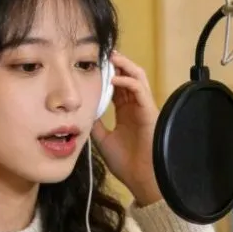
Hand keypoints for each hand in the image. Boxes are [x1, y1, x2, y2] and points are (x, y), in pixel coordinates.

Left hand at [91, 51, 162, 206]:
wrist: (142, 178)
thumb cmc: (126, 163)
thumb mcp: (103, 140)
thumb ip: (95, 124)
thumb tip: (82, 111)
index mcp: (126, 114)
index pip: (117, 88)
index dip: (107, 75)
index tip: (93, 66)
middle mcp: (136, 108)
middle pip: (128, 77)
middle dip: (116, 64)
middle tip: (102, 53)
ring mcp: (144, 108)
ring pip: (137, 78)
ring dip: (124, 66)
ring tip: (111, 57)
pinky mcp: (149, 111)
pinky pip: (140, 90)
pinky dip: (128, 81)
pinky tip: (115, 78)